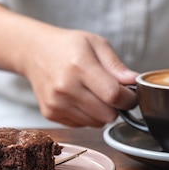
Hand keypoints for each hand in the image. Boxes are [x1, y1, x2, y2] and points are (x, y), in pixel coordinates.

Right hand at [0, 3, 137, 126]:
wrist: (34, 52)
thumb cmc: (68, 46)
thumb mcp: (96, 44)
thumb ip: (116, 65)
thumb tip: (134, 81)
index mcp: (79, 66)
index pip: (113, 95)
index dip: (129, 99)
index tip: (130, 94)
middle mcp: (66, 87)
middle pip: (107, 114)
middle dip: (116, 106)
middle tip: (112, 93)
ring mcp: (56, 103)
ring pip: (96, 123)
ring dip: (101, 112)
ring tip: (93, 93)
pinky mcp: (50, 114)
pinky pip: (81, 125)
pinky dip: (86, 115)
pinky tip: (79, 98)